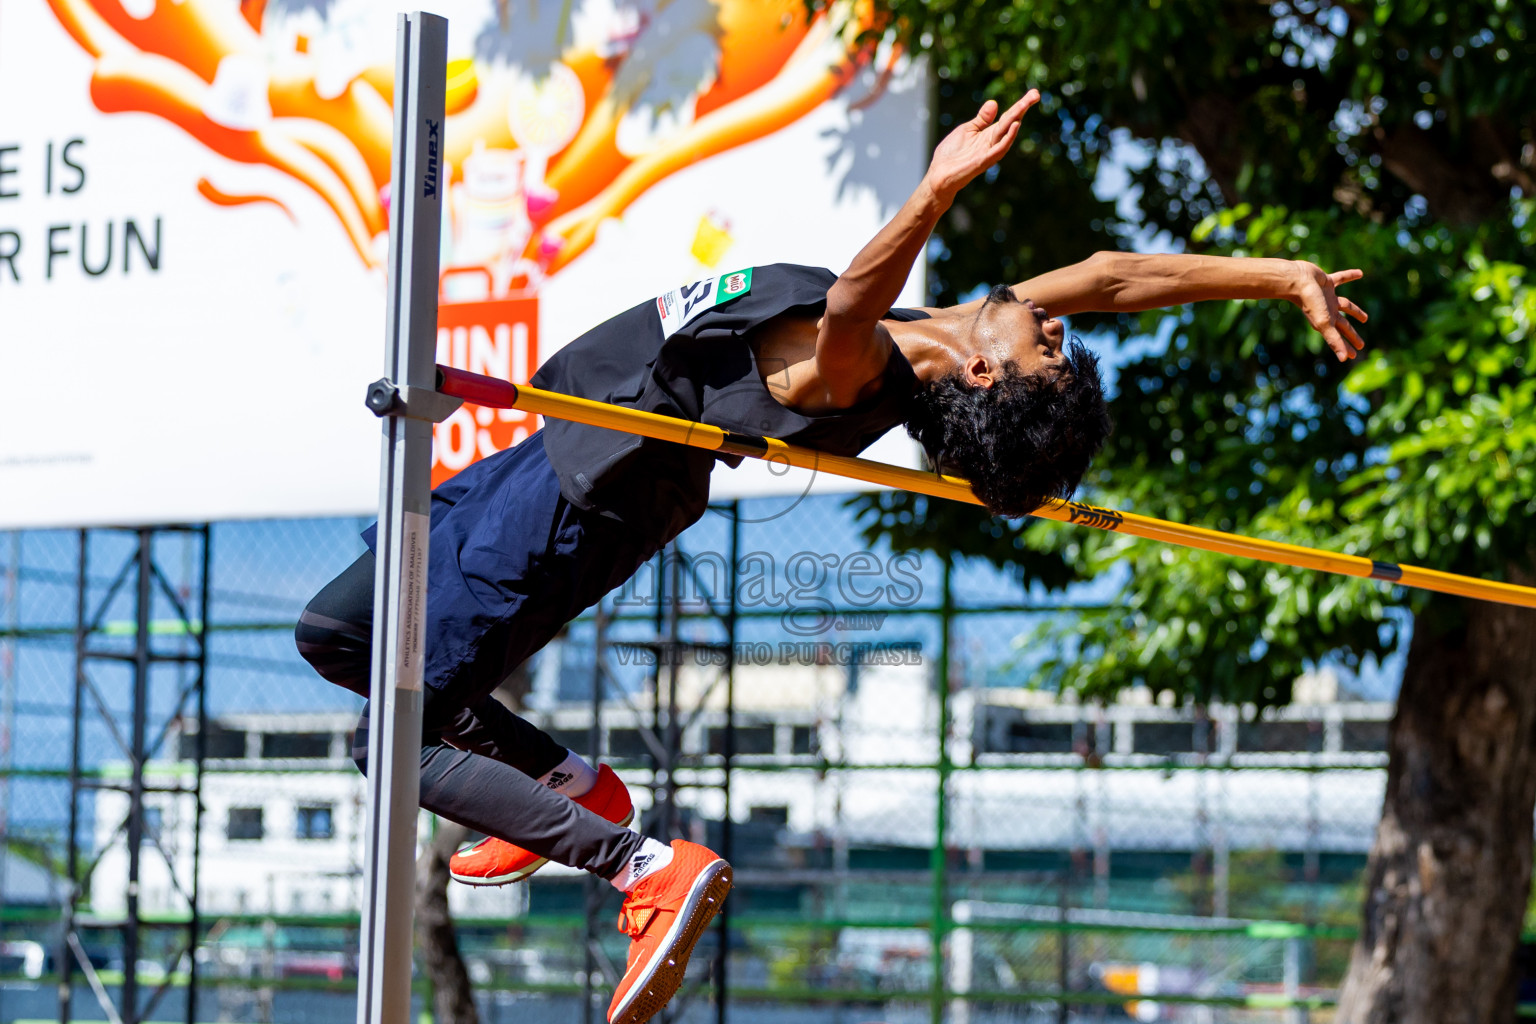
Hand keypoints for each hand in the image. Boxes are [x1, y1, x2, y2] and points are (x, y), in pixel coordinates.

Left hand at [923, 90, 1039, 203]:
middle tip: (1036, 94)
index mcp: (989, 134)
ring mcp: (989, 151)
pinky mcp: (984, 160)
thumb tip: (994, 103)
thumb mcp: (967, 130)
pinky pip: (999, 148)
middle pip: (1011, 122)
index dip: (1020, 105)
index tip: (1033, 93)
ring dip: (1017, 119)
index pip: (1008, 117)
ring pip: (1007, 133)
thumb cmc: (952, 154)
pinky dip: (1008, 137)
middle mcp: (993, 142)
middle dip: (1023, 108)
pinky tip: (1014, 125)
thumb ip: (981, 119)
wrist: (940, 175)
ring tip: (1025, 104)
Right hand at [1289, 262, 1368, 361]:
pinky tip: (1360, 273)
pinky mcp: (1327, 282)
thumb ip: (1334, 340)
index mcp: (1326, 321)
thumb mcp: (1325, 323)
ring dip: (1354, 311)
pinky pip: (1341, 279)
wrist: (1297, 281)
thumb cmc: (1310, 302)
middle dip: (1352, 334)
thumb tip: (1343, 359)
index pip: (1340, 337)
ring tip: (1365, 319)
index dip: (1347, 346)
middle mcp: (1327, 310)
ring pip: (1345, 305)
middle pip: (1344, 324)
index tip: (1354, 355)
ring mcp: (1327, 297)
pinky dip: (1350, 276)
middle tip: (1361, 345)